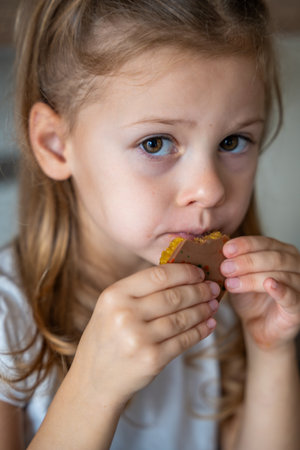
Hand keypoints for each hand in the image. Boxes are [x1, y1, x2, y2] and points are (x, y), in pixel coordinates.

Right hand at [71, 264, 219, 406]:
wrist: (94, 380)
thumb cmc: (107, 337)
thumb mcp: (112, 306)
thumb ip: (140, 290)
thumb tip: (182, 275)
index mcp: (114, 295)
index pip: (158, 275)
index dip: (184, 272)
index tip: (199, 272)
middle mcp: (125, 314)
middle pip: (174, 296)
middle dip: (199, 290)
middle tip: (213, 287)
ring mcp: (138, 338)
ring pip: (182, 318)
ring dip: (203, 310)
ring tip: (213, 304)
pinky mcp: (152, 359)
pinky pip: (184, 340)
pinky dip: (200, 331)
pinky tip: (209, 324)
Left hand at [221, 236, 299, 349]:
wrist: (258, 326)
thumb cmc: (250, 297)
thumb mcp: (238, 276)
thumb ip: (233, 263)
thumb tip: (218, 251)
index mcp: (281, 252)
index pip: (264, 242)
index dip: (245, 245)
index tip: (226, 250)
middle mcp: (294, 265)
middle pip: (273, 257)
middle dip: (246, 261)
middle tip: (225, 268)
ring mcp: (299, 285)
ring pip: (280, 275)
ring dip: (253, 277)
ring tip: (232, 283)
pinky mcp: (299, 306)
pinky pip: (292, 296)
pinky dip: (280, 289)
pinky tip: (268, 285)